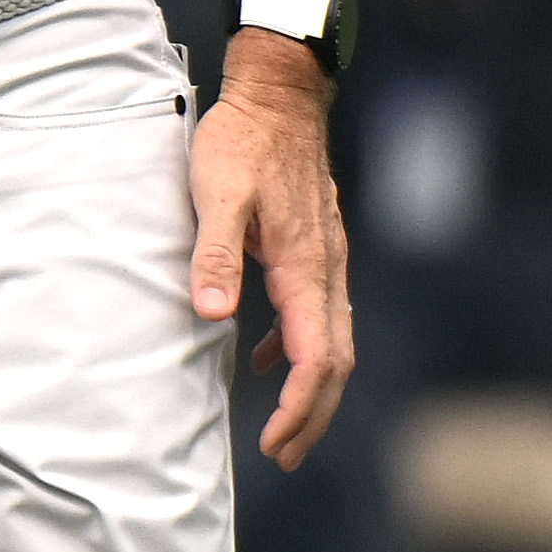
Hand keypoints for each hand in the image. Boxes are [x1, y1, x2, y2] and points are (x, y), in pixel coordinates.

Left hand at [187, 46, 355, 464]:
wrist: (280, 95)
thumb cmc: (243, 141)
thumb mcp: (216, 194)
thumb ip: (215, 255)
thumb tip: (215, 316)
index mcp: (306, 267)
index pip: (315, 358)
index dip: (299, 408)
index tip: (274, 443)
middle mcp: (327, 269)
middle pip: (336, 362)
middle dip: (313, 416)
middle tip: (283, 457)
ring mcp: (327, 260)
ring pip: (332, 341)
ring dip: (310, 390)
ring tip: (281, 430)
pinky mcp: (316, 250)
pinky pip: (317, 315)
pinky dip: (295, 349)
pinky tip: (261, 359)